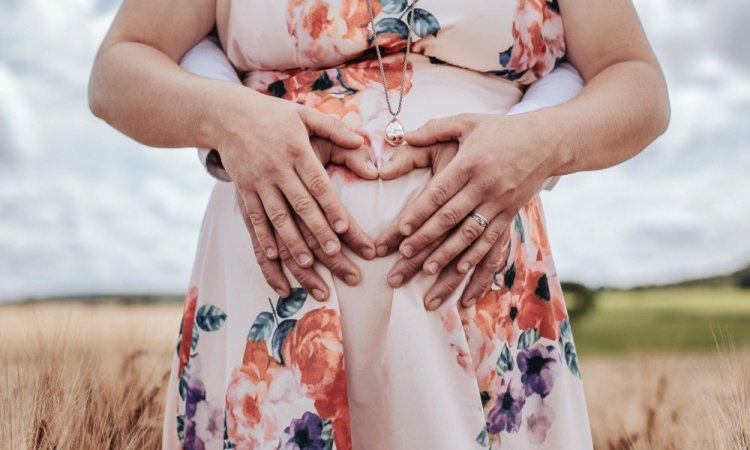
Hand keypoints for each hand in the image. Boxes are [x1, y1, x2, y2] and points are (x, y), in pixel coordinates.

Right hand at [218, 93, 376, 276]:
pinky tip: (274, 256)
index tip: (345, 227)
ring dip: (291, 242)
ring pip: (277, 218)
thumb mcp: (304, 114)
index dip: (331, 206)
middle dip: (317, 231)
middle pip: (300, 205)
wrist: (228, 114)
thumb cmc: (274, 115)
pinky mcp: (244, 191)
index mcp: (296, 150)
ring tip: (306, 264)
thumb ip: (333, 128)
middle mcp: (277, 169)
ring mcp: (258, 182)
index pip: (317, 183)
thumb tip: (360, 141)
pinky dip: (263, 238)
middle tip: (334, 254)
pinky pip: (254, 218)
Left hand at [375, 112, 557, 308]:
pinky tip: (461, 271)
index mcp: (469, 163)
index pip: (439, 192)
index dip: (420, 212)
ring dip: (448, 254)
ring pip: (469, 234)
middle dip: (425, 238)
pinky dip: (476, 257)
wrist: (547, 141)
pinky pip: (492, 240)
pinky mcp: (510, 214)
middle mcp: (484, 186)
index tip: (401, 228)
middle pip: (450, 218)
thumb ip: (435, 128)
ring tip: (427, 270)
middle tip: (404, 256)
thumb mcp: (467, 122)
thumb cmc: (500, 130)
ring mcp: (499, 203)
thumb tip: (405, 135)